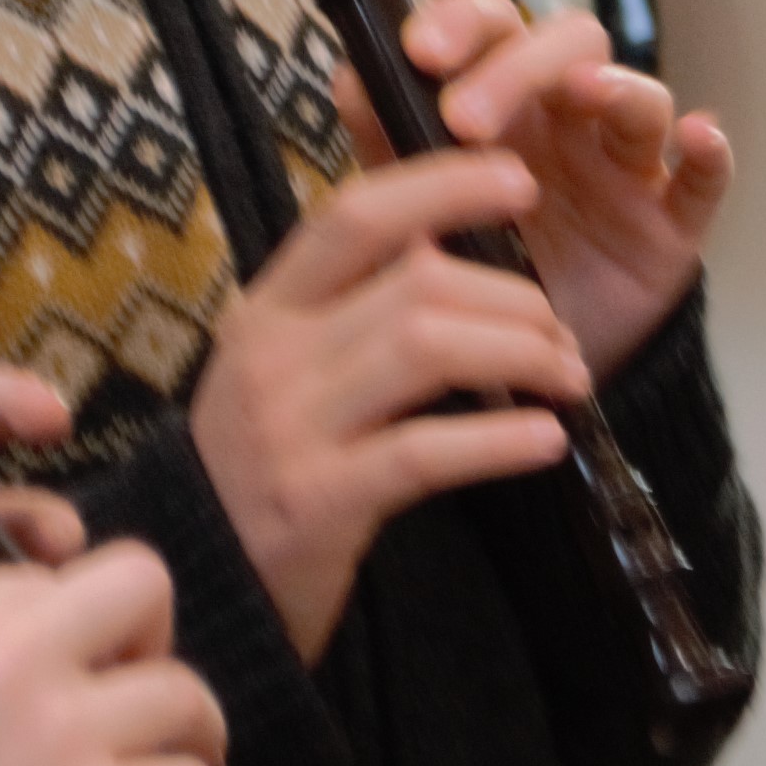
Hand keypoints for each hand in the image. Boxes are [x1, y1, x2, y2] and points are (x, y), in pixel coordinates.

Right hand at [0, 542, 226, 765]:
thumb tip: (79, 649)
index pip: (57, 578)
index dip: (72, 629)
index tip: (65, 675)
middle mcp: (14, 655)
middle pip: (143, 583)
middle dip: (154, 636)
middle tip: (137, 690)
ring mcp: (66, 732)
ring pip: (187, 694)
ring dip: (188, 733)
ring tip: (165, 763)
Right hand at [191, 147, 583, 657]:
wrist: (197, 584)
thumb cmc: (263, 468)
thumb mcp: (285, 373)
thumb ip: (350, 310)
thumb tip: (449, 243)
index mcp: (265, 309)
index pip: (355, 215)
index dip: (443, 186)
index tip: (521, 180)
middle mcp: (269, 355)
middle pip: (415, 282)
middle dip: (512, 299)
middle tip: (563, 335)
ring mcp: (287, 427)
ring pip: (425, 346)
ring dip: (519, 354)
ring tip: (568, 379)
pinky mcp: (314, 501)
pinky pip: (423, 452)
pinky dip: (498, 440)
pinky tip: (547, 440)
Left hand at [398, 0, 732, 374]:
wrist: (515, 374)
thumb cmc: (472, 270)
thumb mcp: (421, 207)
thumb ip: (389, 142)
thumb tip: (350, 74)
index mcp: (502, 103)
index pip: (493, 27)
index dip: (462, 21)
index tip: (421, 50)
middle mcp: (568, 121)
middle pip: (569, 44)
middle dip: (520, 65)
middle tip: (467, 117)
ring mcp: (624, 169)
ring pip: (639, 97)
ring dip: (614, 85)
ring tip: (584, 92)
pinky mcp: (670, 226)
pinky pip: (704, 181)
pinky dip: (711, 154)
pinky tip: (700, 135)